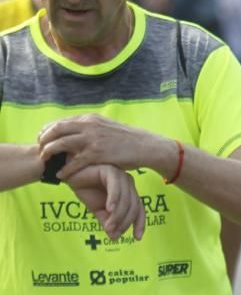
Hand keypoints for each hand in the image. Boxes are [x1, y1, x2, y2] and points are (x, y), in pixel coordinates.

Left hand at [37, 114, 153, 178]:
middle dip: (43, 141)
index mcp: (90, 119)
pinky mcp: (97, 154)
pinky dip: (65, 170)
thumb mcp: (106, 126)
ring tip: (47, 162)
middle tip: (41, 151)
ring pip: (60, 144)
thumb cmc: (127, 139)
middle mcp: (89, 126)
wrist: (146, 146)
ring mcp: (92, 140)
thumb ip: (90, 128)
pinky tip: (61, 175)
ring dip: (49, 153)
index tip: (43, 140)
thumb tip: (74, 132)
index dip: (47, 131)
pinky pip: (74, 162)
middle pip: (56, 130)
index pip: (60, 122)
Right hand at [63, 164, 145, 241]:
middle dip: (124, 222)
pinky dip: (114, 199)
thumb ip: (107, 222)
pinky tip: (109, 209)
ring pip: (126, 199)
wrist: (70, 176)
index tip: (137, 238)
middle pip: (133, 206)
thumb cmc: (87, 190)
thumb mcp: (98, 210)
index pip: (139, 209)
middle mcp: (128, 184)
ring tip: (109, 226)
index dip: (139, 223)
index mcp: (129, 192)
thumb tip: (114, 238)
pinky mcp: (111, 170)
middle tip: (113, 233)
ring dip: (118, 214)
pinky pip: (116, 187)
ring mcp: (121, 176)